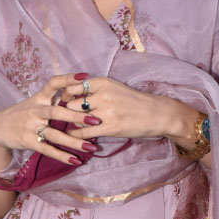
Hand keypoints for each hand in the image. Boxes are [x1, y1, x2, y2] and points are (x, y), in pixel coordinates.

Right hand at [0, 73, 102, 172]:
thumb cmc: (22, 114)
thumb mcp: (35, 101)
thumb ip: (53, 98)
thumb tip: (78, 95)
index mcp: (39, 98)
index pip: (53, 83)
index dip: (68, 79)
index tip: (84, 76)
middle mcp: (36, 111)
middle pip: (57, 112)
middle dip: (76, 116)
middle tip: (95, 120)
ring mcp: (32, 127)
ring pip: (55, 134)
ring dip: (73, 141)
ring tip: (91, 147)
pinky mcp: (29, 142)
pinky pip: (47, 149)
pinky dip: (61, 156)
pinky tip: (75, 160)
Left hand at [57, 77, 202, 153]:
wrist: (156, 113)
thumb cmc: (134, 101)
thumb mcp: (114, 88)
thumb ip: (95, 90)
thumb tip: (72, 96)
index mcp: (103, 82)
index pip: (72, 86)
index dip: (64, 96)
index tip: (63, 102)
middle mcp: (102, 95)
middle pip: (72, 104)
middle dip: (67, 112)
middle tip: (63, 118)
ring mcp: (106, 112)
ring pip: (76, 118)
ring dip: (71, 124)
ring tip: (69, 128)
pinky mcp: (110, 127)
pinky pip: (84, 132)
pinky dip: (76, 136)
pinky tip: (75, 136)